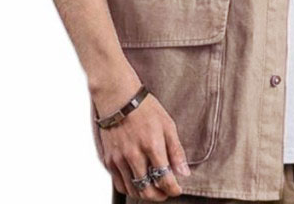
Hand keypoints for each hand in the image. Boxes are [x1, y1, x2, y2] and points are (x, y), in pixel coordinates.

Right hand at [97, 84, 190, 200]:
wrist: (120, 99)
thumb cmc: (146, 109)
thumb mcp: (168, 125)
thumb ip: (176, 151)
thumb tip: (184, 173)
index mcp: (152, 145)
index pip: (164, 178)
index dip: (173, 189)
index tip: (177, 190)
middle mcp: (134, 155)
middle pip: (147, 190)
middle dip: (159, 196)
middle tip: (166, 192)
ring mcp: (119, 159)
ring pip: (133, 190)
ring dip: (145, 194)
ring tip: (154, 189)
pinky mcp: (109, 160)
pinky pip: (119, 184)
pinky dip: (130, 188)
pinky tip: (138, 183)